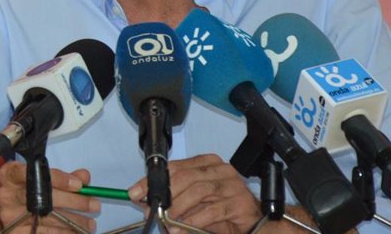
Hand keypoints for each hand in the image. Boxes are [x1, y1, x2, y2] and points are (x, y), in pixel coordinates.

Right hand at [0, 162, 100, 232]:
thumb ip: (61, 177)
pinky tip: (75, 232)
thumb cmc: (22, 191)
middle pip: (44, 198)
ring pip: (48, 219)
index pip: (34, 173)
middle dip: (74, 203)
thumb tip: (84, 177)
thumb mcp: (36, 178)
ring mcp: (10, 216)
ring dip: (74, 222)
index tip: (80, 185)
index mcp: (11, 174)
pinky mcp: (16, 233)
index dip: (59, 179)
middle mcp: (7, 194)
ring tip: (90, 224)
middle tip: (94, 205)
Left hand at [128, 154, 260, 233]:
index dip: (152, 180)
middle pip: (185, 177)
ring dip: (177, 209)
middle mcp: (221, 169)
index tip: (136, 192)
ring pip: (197, 192)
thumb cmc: (223, 209)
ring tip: (166, 220)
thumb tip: (144, 201)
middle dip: (164, 195)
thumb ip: (173, 198)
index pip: (174, 167)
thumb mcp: (194, 201)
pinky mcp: (238, 202)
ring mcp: (231, 184)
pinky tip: (180, 228)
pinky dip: (192, 221)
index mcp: (208, 162)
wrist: (254, 223)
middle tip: (151, 209)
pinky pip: (211, 211)